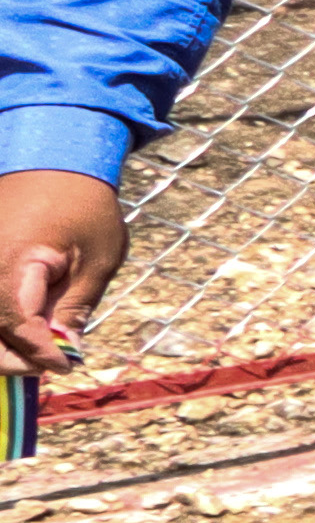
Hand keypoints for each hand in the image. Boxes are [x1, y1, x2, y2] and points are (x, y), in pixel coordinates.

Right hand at [0, 169, 126, 379]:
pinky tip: (17, 333)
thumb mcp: (96, 259)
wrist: (53, 155)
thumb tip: (62, 350)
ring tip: (33, 353)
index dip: (36, 353)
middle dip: (11, 358)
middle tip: (47, 365)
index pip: (13, 325)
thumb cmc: (83, 203)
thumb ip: (74, 308)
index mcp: (9, 263)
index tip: (63, 367)